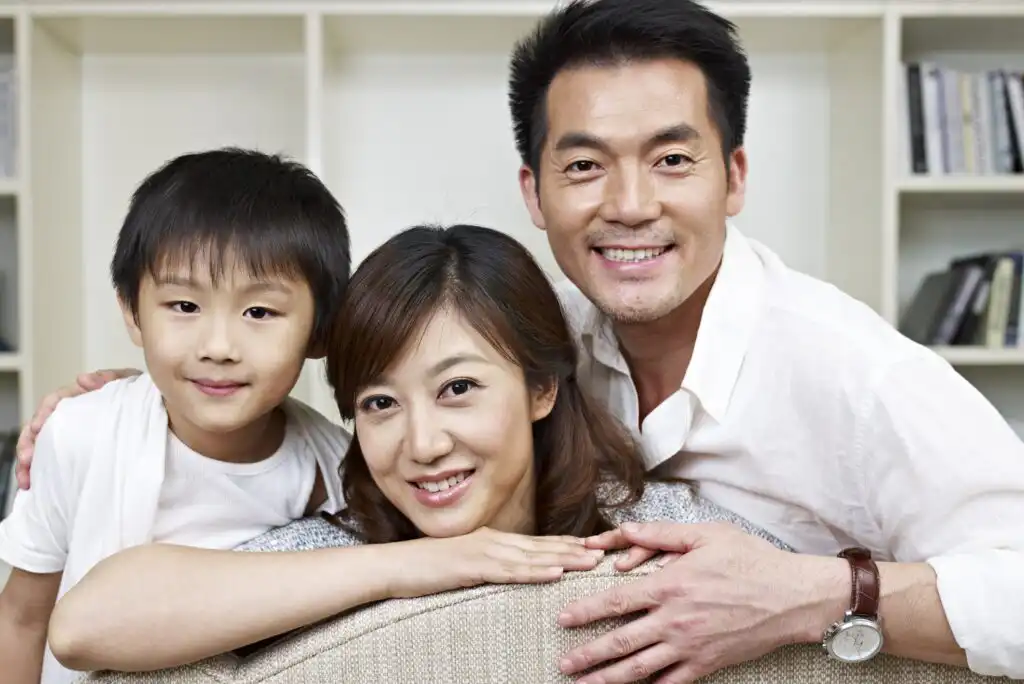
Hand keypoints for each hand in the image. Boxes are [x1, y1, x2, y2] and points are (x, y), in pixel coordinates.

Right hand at [16, 368, 140, 488]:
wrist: (167, 418)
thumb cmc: (148, 398)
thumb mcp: (132, 383)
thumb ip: (111, 378)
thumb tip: (82, 379)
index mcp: (84, 397)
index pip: (55, 402)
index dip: (43, 414)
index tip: (37, 428)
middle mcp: (76, 415)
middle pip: (42, 427)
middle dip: (28, 443)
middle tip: (27, 461)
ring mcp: (77, 434)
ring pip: (45, 445)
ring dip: (31, 461)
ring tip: (26, 479)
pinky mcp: (82, 452)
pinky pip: (58, 460)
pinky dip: (43, 471)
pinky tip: (36, 483)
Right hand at [392, 527, 605, 598]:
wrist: (392, 567)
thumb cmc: (424, 570)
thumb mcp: (463, 568)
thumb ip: (487, 569)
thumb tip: (508, 576)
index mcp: (492, 540)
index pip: (536, 543)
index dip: (566, 545)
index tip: (593, 548)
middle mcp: (492, 540)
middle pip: (542, 546)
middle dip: (575, 549)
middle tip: (606, 551)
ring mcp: (482, 551)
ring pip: (532, 556)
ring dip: (564, 558)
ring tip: (591, 562)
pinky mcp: (472, 566)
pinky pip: (508, 570)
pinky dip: (534, 571)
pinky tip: (554, 573)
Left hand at [556, 522, 844, 683]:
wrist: (793, 596)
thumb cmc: (750, 559)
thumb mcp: (705, 534)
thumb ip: (660, 534)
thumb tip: (624, 532)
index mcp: (670, 585)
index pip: (615, 602)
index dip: (585, 612)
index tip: (563, 619)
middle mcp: (675, 620)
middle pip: (620, 643)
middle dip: (588, 656)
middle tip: (564, 665)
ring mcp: (691, 646)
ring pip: (640, 670)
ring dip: (608, 679)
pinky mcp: (708, 664)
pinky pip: (672, 683)